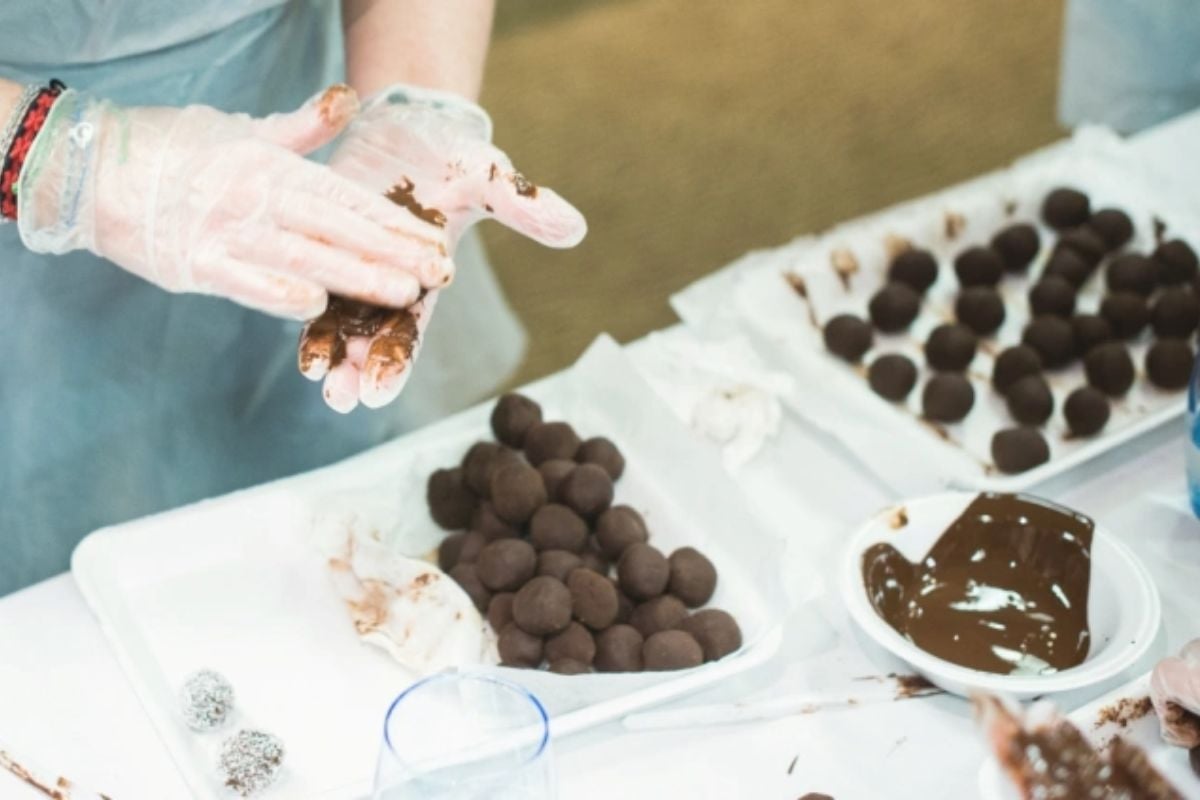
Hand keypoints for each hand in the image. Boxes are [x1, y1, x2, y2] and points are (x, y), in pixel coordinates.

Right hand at [17, 85, 454, 317]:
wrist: (88, 167)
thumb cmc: (172, 147)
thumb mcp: (241, 129)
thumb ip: (300, 126)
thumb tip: (348, 98)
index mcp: (272, 166)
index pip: (346, 198)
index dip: (392, 222)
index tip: (433, 240)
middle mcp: (256, 197)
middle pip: (336, 229)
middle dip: (392, 253)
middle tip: (438, 274)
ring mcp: (225, 232)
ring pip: (302, 256)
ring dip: (354, 276)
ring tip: (401, 293)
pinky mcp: (194, 265)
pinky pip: (243, 282)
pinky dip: (278, 293)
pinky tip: (316, 306)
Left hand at [298, 85, 586, 412]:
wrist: (411, 123)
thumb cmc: (455, 155)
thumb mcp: (489, 176)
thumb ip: (525, 206)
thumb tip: (577, 228)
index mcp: (426, 277)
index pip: (410, 327)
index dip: (395, 358)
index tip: (378, 390)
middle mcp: (388, 282)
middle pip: (371, 335)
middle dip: (357, 369)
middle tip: (342, 399)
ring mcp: (354, 265)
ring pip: (337, 317)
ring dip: (327, 349)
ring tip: (316, 380)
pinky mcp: (325, 242)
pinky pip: (308, 280)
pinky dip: (299, 305)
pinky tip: (290, 332)